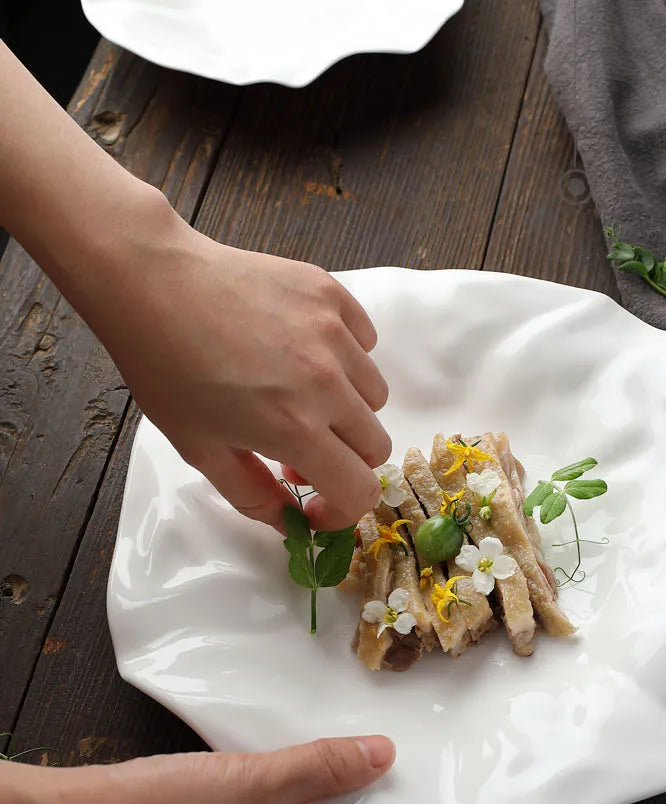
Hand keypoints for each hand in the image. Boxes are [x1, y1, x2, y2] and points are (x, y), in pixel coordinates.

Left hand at [101, 209, 390, 530]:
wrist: (153, 284)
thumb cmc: (165, 367)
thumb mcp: (199, 448)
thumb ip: (251, 494)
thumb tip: (285, 519)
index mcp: (294, 428)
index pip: (359, 491)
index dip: (340, 511)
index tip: (314, 505)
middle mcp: (326, 382)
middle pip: (374, 445)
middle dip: (342, 461)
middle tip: (297, 449)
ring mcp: (334, 333)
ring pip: (374, 395)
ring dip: (346, 410)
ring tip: (299, 396)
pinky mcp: (331, 295)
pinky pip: (364, 342)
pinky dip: (347, 358)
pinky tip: (303, 353)